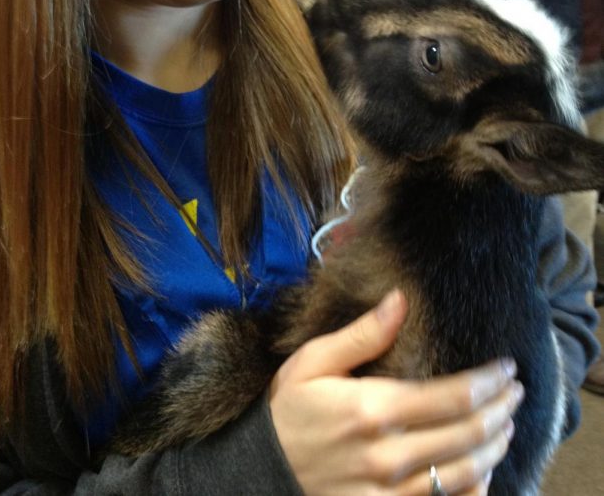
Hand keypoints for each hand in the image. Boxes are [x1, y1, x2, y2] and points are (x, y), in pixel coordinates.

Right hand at [269, 290, 521, 495]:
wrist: (260, 474)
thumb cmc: (287, 412)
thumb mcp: (312, 363)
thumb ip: (361, 334)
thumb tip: (399, 299)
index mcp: (373, 408)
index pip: (453, 395)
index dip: (489, 381)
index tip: (507, 369)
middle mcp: (390, 454)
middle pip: (469, 433)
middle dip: (502, 410)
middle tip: (517, 394)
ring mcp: (392, 492)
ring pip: (467, 473)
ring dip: (496, 447)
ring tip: (507, 426)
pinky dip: (475, 488)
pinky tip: (483, 471)